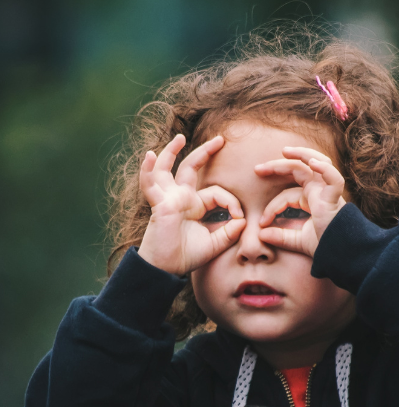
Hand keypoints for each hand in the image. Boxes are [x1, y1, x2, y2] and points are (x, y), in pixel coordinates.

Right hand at [138, 134, 244, 274]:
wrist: (166, 269)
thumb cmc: (186, 256)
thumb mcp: (215, 244)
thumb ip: (229, 233)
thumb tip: (243, 221)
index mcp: (195, 206)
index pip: (217, 192)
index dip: (231, 202)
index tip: (240, 217)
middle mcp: (181, 198)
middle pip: (191, 168)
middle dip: (206, 153)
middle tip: (221, 139)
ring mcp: (168, 199)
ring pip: (167, 169)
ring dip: (171, 152)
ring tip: (179, 137)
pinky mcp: (159, 204)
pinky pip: (150, 184)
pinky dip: (148, 170)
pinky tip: (149, 156)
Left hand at [255, 146, 345, 257]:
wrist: (341, 254)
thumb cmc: (325, 246)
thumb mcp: (298, 241)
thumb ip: (281, 237)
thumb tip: (261, 235)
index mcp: (311, 199)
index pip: (287, 195)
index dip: (272, 207)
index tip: (261, 222)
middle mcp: (319, 191)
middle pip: (298, 170)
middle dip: (277, 166)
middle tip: (257, 170)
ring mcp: (328, 192)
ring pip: (317, 163)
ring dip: (301, 154)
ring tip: (285, 151)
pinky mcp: (335, 198)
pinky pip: (333, 178)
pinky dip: (325, 169)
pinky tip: (312, 162)